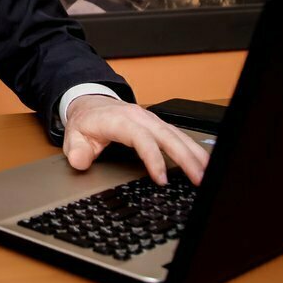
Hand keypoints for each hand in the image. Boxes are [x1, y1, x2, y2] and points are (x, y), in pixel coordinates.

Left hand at [62, 95, 209, 185]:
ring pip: (178, 135)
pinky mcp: (158, 124)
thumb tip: (80, 162)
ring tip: (208, 173)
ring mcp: (151, 119)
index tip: (160, 179)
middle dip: (185, 158)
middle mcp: (140, 117)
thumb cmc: (86, 121)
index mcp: (120, 120)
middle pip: (167, 136)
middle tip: (198, 179)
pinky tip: (204, 161)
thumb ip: (76, 150)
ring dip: (194, 154)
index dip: (153, 158)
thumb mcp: (74, 135)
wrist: (90, 103)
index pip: (141, 138)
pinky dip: (193, 148)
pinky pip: (179, 135)